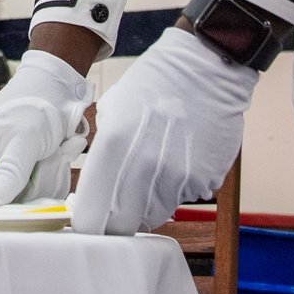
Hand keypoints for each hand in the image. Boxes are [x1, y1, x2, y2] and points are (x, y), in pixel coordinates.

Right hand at [0, 49, 93, 206]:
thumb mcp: (25, 137)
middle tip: (46, 169)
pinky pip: (40, 193)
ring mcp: (8, 173)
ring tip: (57, 150)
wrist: (58, 86)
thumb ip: (10, 171)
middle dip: (25, 194)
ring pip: (23, 201)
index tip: (6, 219)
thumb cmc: (35, 102)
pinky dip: (55, 176)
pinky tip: (61, 152)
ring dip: (46, 180)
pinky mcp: (27, 175)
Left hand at [71, 27, 256, 235]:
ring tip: (157, 165)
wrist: (204, 67)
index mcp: (112, 148)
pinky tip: (182, 155)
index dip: (88, 223)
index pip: (90, 214)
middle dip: (118, 222)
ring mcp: (175, 176)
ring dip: (151, 200)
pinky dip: (180, 186)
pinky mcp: (203, 179)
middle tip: (121, 208)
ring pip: (154, 213)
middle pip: (122, 225)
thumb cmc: (153, 84)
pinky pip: (183, 197)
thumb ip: (102, 150)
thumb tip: (96, 188)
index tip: (91, 223)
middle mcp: (143, 167)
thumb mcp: (113, 108)